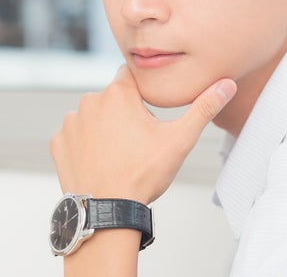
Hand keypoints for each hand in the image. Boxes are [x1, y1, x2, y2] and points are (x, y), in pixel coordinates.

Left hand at [50, 65, 236, 204]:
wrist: (106, 210)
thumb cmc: (143, 174)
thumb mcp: (180, 140)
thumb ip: (204, 108)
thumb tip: (227, 85)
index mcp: (119, 94)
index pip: (132, 76)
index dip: (143, 92)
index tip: (149, 111)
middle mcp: (90, 101)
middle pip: (113, 98)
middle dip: (125, 113)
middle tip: (138, 141)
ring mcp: (71, 122)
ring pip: (94, 116)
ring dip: (104, 127)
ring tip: (119, 154)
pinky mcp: (59, 142)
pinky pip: (75, 135)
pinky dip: (86, 144)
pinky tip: (100, 160)